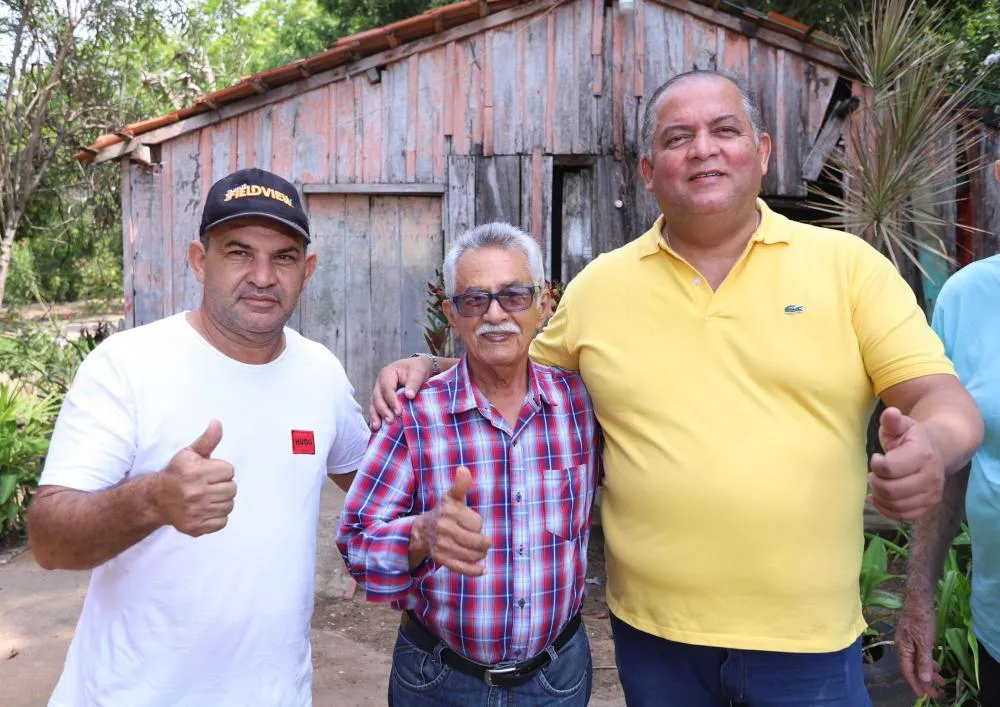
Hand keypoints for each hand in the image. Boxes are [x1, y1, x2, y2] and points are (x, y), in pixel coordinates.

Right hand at [155, 420, 236, 536]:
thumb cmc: (177, 473)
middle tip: (209, 485)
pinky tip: (205, 509)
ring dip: (222, 501)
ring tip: (207, 496)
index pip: (229, 471)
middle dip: (223, 485)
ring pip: (229, 505)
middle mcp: (195, 493)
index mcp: (195, 473)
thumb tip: (217, 423)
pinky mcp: (196, 527)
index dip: (221, 470)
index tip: (209, 472)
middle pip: (232, 489)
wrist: (157, 499)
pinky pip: (223, 522)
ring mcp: (196, 512)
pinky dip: (217, 516)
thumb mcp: (190, 453)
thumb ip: (207, 440)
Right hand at [369, 356, 433, 429]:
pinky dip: (376, 417)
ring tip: (378, 427)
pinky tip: (376, 427)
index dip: (391, 401)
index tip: (398, 412)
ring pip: (374, 404)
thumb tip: (409, 396)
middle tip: (390, 421)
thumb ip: (414, 383)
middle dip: (383, 410)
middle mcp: (380, 382)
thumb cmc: (418, 369)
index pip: (387, 388)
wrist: (417, 368)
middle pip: (377, 397)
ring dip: (376, 415)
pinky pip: (376, 408)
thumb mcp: (418, 373)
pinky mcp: (381, 398)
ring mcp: (379, 391)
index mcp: (388, 373)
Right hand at [411, 467, 490, 575]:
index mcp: (449, 512)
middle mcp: (444, 528)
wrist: (423, 530)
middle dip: (483, 542)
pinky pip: (461, 568)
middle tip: (485, 541)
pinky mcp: (441, 559)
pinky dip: (474, 570)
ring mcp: (442, 545)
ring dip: (481, 554)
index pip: (477, 523)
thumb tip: (463, 470)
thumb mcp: (452, 496)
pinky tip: (482, 569)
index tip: (472, 523)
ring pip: (471, 555)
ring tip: (481, 551)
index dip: (478, 524)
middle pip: (476, 540)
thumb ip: (460, 484)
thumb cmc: (444, 511)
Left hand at [868, 407, 944, 519]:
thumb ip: (892, 420)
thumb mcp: (902, 425)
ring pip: (897, 506)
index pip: (889, 468)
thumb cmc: (912, 437)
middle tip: (873, 474)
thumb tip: (890, 413)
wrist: (938, 449)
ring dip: (880, 497)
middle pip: (891, 490)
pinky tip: (879, 498)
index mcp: (923, 455)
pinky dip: (887, 510)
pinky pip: (904, 516)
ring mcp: (932, 494)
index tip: (877, 458)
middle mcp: (931, 477)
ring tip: (877, 483)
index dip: (876, 464)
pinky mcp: (929, 506)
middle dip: (876, 482)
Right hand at [896, 598, 943, 697]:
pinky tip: (935, 665)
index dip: (915, 684)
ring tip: (941, 681)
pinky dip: (928, 662)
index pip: (907, 672)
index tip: (924, 696)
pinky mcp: (914, 637)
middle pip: (912, 669)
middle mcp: (903, 647)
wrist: (919, 600)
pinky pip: (920, 655)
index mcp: (903, 649)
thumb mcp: (924, 642)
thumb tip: (924, 679)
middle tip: (936, 693)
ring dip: (928, 672)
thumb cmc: (921, 620)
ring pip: (917, 662)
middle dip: (924, 682)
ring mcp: (908, 642)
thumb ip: (924, 661)